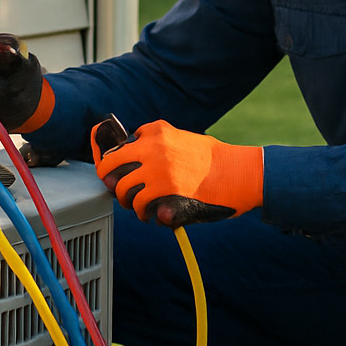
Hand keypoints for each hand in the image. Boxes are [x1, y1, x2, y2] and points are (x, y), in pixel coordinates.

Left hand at [90, 119, 262, 225]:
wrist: (235, 172)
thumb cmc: (213, 160)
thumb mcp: (183, 139)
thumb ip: (159, 146)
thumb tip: (136, 164)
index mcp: (157, 130)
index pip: (122, 144)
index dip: (118, 162)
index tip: (119, 171)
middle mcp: (152, 145)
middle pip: (111, 163)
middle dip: (110, 179)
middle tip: (117, 189)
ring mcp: (156, 167)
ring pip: (122, 187)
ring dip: (126, 200)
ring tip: (137, 206)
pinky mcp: (164, 189)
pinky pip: (139, 203)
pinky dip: (141, 212)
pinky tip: (149, 215)